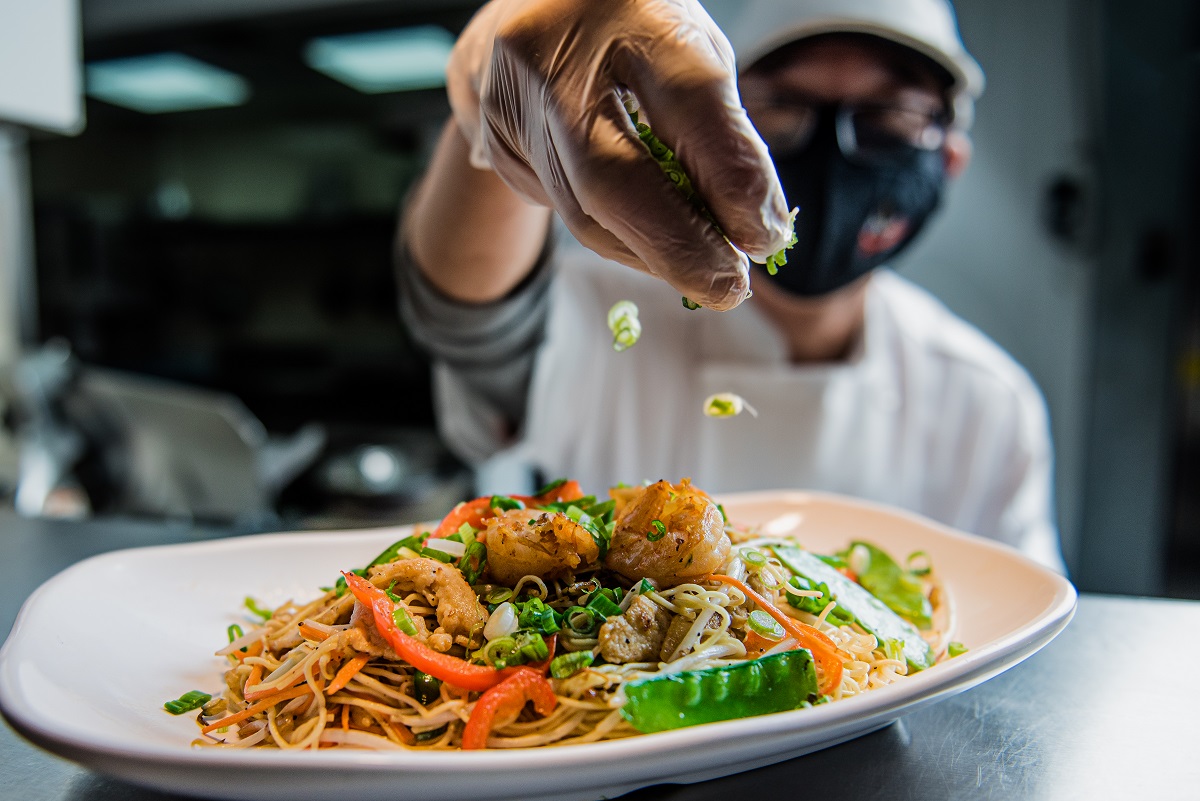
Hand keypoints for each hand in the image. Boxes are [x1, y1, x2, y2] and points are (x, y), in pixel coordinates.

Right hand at [446, 0, 791, 309]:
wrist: (530, 8)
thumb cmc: (632, 30)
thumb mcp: (691, 49)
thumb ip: (722, 131)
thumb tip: (754, 232)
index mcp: (628, 11)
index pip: (689, 105)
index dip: (732, 182)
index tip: (766, 237)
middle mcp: (555, 59)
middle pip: (612, 181)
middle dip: (679, 250)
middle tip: (729, 288)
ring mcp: (512, 105)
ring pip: (584, 215)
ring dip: (652, 254)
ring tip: (701, 267)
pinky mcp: (495, 145)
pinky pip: (565, 213)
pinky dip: (619, 237)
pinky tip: (649, 239)